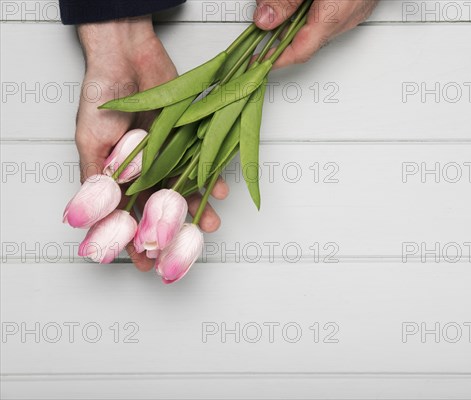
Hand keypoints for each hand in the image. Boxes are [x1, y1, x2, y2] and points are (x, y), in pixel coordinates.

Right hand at [75, 16, 227, 270]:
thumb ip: (96, 178)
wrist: (128, 58)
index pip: (127, 217)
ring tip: (208, 223)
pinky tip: (218, 190)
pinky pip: (201, 163)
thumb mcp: (90, 141)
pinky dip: (210, 177)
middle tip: (184, 249)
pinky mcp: (187, 140)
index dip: (134, 241)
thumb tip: (96, 215)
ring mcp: (167, 155)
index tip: (146, 263)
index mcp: (117, 175)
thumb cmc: (102, 96)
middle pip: (160, 208)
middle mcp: (144, 169)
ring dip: (197, 208)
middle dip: (173, 230)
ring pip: (184, 190)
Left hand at [253, 0, 378, 67]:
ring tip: (280, 11)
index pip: (300, 50)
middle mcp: (348, 18)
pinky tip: (304, 3)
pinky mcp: (358, 4)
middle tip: (263, 30)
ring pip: (319, 28)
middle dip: (283, 37)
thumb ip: (285, 0)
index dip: (275, 59)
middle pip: (308, 40)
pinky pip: (331, 16)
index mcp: (335, 14)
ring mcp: (356, 12)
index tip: (258, 59)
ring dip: (297, 23)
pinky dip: (312, 14)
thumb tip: (265, 19)